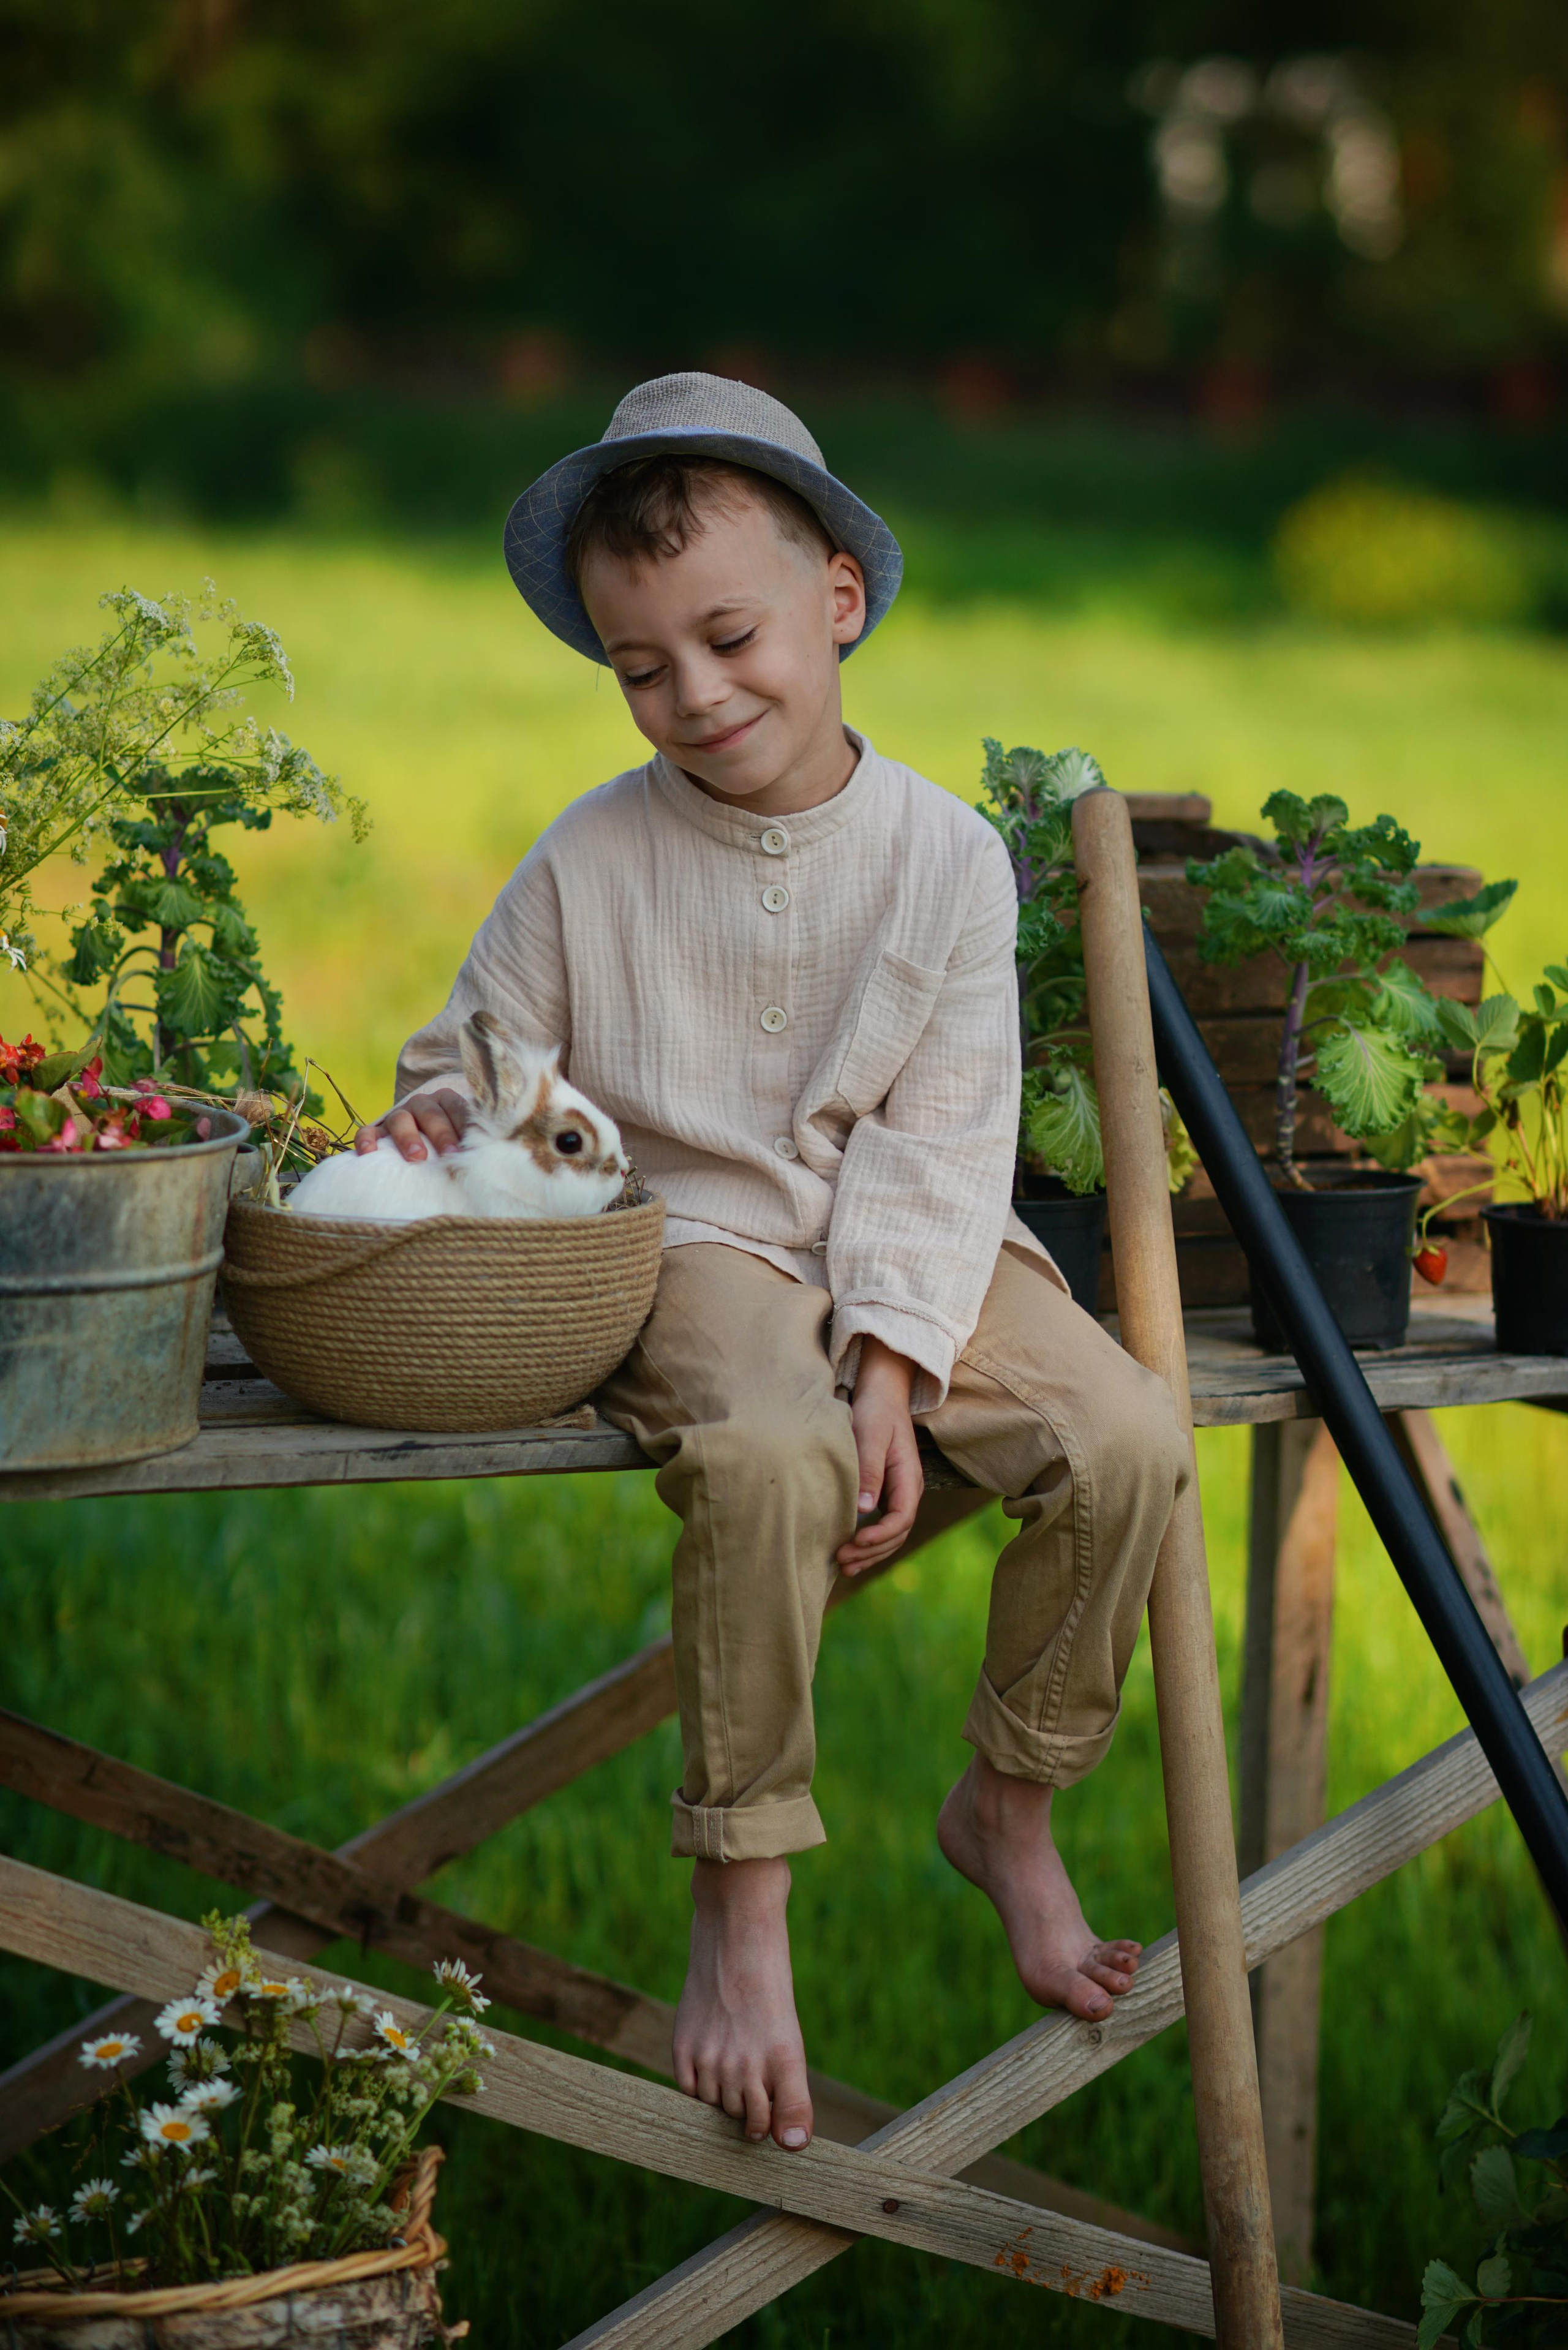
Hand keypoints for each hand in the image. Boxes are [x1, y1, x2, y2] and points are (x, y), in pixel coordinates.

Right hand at [355, 1088, 471, 1161]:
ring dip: (408, 1137)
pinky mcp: (377, 1130)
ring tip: (417, 1157)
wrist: (421, 1139)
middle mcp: (421, 1104)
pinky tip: (369, 1153)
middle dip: (441, 1134)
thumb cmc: (448, 1142)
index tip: (473, 1146)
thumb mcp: (463, 1137)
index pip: (457, 1107)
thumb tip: (498, 1155)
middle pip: (431, 1113)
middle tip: (450, 1153)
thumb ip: (476, 1139)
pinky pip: (367, 1131)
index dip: (465, 1125)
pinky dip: (367, 1140)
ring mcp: (398, 1116)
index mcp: (446, 1101)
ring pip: (400, 1119)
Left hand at [836, 1338, 923, 1575]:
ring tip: (844, 1565)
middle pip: (897, 1533)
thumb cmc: (876, 1411)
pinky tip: (849, 1552)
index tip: (855, 1540)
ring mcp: (898, 1493)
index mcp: (909, 1478)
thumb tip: (865, 1508)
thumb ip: (869, 1470)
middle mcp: (908, 1490)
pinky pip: (881, 1526)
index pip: (901, 1518)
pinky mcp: (886, 1493)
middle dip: (871, 1550)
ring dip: (870, 1553)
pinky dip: (868, 1543)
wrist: (882, 1393)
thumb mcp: (871, 1436)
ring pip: (891, 1535)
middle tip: (842, 1559)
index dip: (879, 1535)